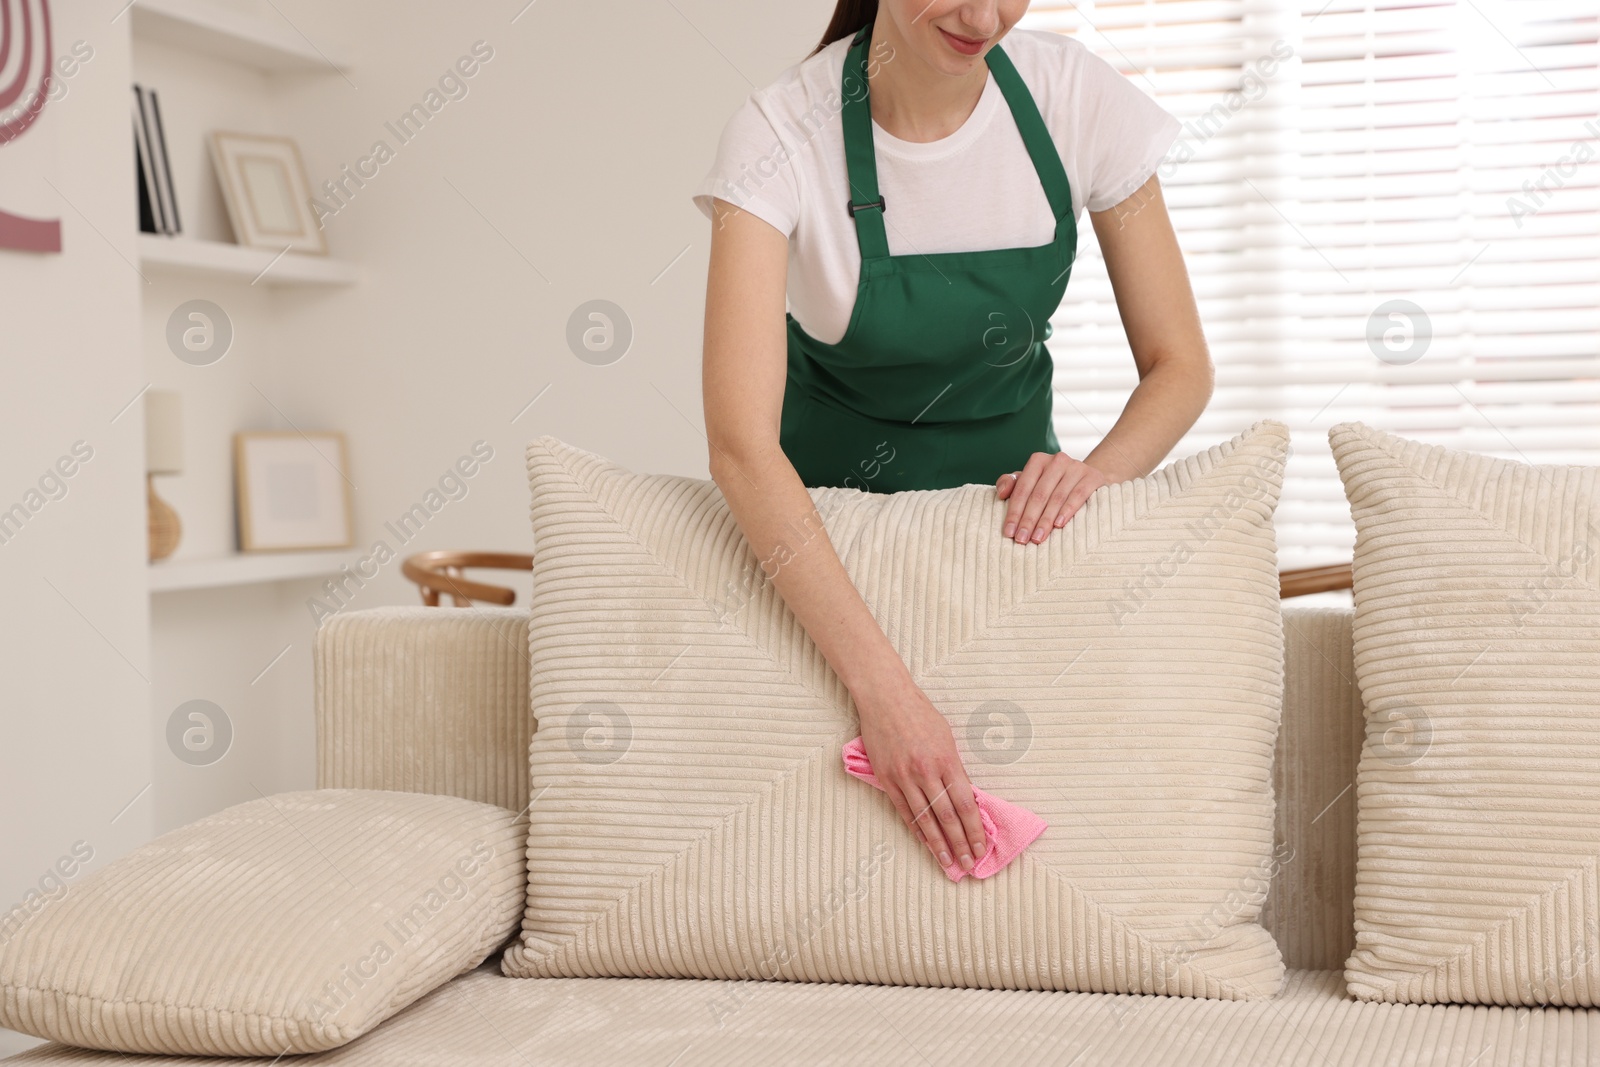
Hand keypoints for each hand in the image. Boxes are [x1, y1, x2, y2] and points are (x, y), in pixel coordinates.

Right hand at [855, 673, 986, 873]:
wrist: (885, 699)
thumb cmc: (920, 714)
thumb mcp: (947, 738)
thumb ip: (954, 768)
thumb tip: (964, 797)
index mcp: (947, 760)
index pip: (965, 804)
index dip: (974, 830)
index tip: (981, 848)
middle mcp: (926, 772)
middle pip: (947, 817)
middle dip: (960, 843)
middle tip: (968, 864)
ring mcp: (905, 777)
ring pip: (925, 819)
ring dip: (938, 844)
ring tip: (947, 862)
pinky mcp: (887, 778)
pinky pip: (904, 810)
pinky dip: (916, 829)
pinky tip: (925, 842)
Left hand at [996, 452, 1110, 544]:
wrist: (1089, 479)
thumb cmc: (1052, 485)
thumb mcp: (1030, 482)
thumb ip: (1011, 484)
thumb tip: (1001, 493)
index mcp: (1038, 461)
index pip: (1022, 489)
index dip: (1014, 512)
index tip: (1009, 532)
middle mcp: (1057, 460)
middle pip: (1039, 494)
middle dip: (1028, 519)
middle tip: (1022, 539)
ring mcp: (1076, 467)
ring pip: (1057, 497)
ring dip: (1046, 520)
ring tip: (1038, 538)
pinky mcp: (1092, 477)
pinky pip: (1078, 495)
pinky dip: (1067, 510)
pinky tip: (1059, 525)